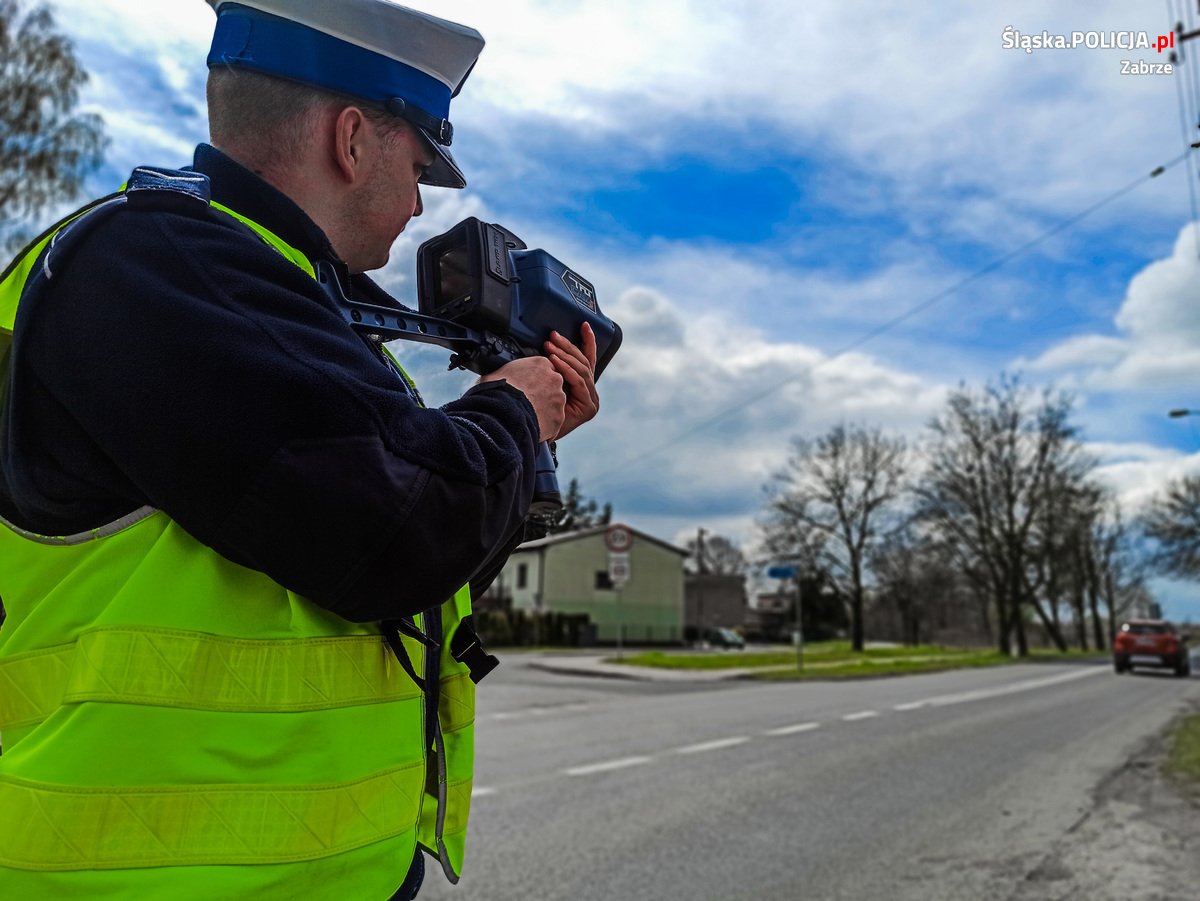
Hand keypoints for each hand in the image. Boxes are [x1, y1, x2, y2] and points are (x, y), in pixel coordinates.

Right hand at [481, 356, 564, 442]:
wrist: (502, 414)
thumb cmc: (496, 393)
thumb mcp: (496, 374)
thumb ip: (505, 372)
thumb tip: (496, 377)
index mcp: (540, 364)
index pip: (545, 367)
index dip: (536, 378)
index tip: (528, 385)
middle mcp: (554, 379)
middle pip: (553, 385)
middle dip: (543, 393)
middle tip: (528, 401)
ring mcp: (559, 399)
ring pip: (555, 404)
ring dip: (545, 409)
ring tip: (528, 416)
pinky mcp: (558, 417)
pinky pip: (553, 422)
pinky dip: (545, 425)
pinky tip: (532, 427)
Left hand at [545, 322, 598, 438]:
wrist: (534, 432)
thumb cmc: (538, 407)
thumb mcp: (548, 381)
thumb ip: (554, 367)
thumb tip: (549, 347)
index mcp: (584, 386)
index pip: (587, 359)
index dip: (587, 341)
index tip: (584, 325)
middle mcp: (591, 392)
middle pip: (583, 362)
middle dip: (568, 347)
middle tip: (552, 336)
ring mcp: (592, 400)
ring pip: (581, 370)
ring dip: (564, 356)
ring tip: (550, 347)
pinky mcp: (589, 407)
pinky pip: (578, 382)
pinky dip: (566, 370)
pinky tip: (555, 363)